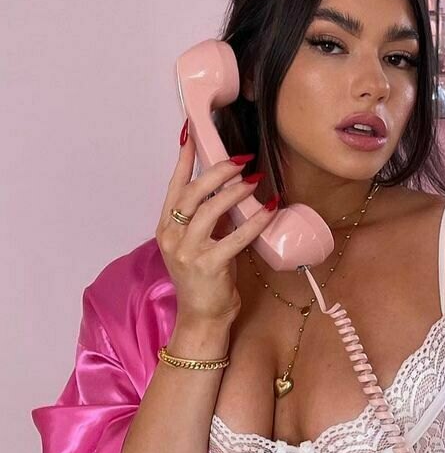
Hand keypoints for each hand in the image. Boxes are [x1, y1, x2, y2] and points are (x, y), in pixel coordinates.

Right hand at [156, 129, 274, 326]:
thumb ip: (208, 221)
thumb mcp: (200, 245)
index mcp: (167, 228)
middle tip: (240, 160)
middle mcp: (172, 236)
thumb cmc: (204, 282)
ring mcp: (188, 251)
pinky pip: (236, 236)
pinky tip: (269, 209)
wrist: (202, 318)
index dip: (183, 159)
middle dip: (218, 171)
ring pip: (211, 210)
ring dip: (236, 191)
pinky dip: (255, 221)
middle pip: (193, 192)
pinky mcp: (208, 265)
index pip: (174, 186)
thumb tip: (228, 192)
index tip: (191, 134)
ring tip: (255, 180)